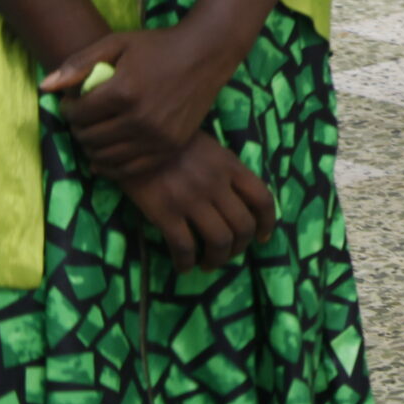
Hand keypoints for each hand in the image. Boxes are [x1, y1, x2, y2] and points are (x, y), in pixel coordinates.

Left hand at [44, 27, 229, 181]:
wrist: (206, 54)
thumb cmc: (158, 46)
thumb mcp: (117, 44)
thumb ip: (79, 64)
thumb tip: (44, 88)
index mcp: (123, 91)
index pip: (78, 114)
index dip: (68, 109)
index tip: (73, 102)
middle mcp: (140, 118)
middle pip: (89, 138)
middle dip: (78, 128)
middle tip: (84, 118)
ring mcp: (157, 136)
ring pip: (106, 157)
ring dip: (92, 148)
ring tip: (95, 133)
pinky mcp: (171, 147)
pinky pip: (131, 169)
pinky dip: (112, 167)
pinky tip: (106, 156)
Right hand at [117, 133, 276, 272]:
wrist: (136, 136)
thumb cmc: (175, 143)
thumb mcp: (212, 150)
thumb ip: (228, 173)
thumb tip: (240, 203)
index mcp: (231, 166)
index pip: (262, 199)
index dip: (267, 223)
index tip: (262, 237)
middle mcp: (216, 184)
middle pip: (243, 226)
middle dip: (239, 248)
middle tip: (228, 254)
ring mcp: (192, 199)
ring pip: (219, 241)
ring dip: (217, 260)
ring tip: (208, 264)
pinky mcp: (165, 212)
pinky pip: (184, 246)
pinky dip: (187, 262)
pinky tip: (183, 266)